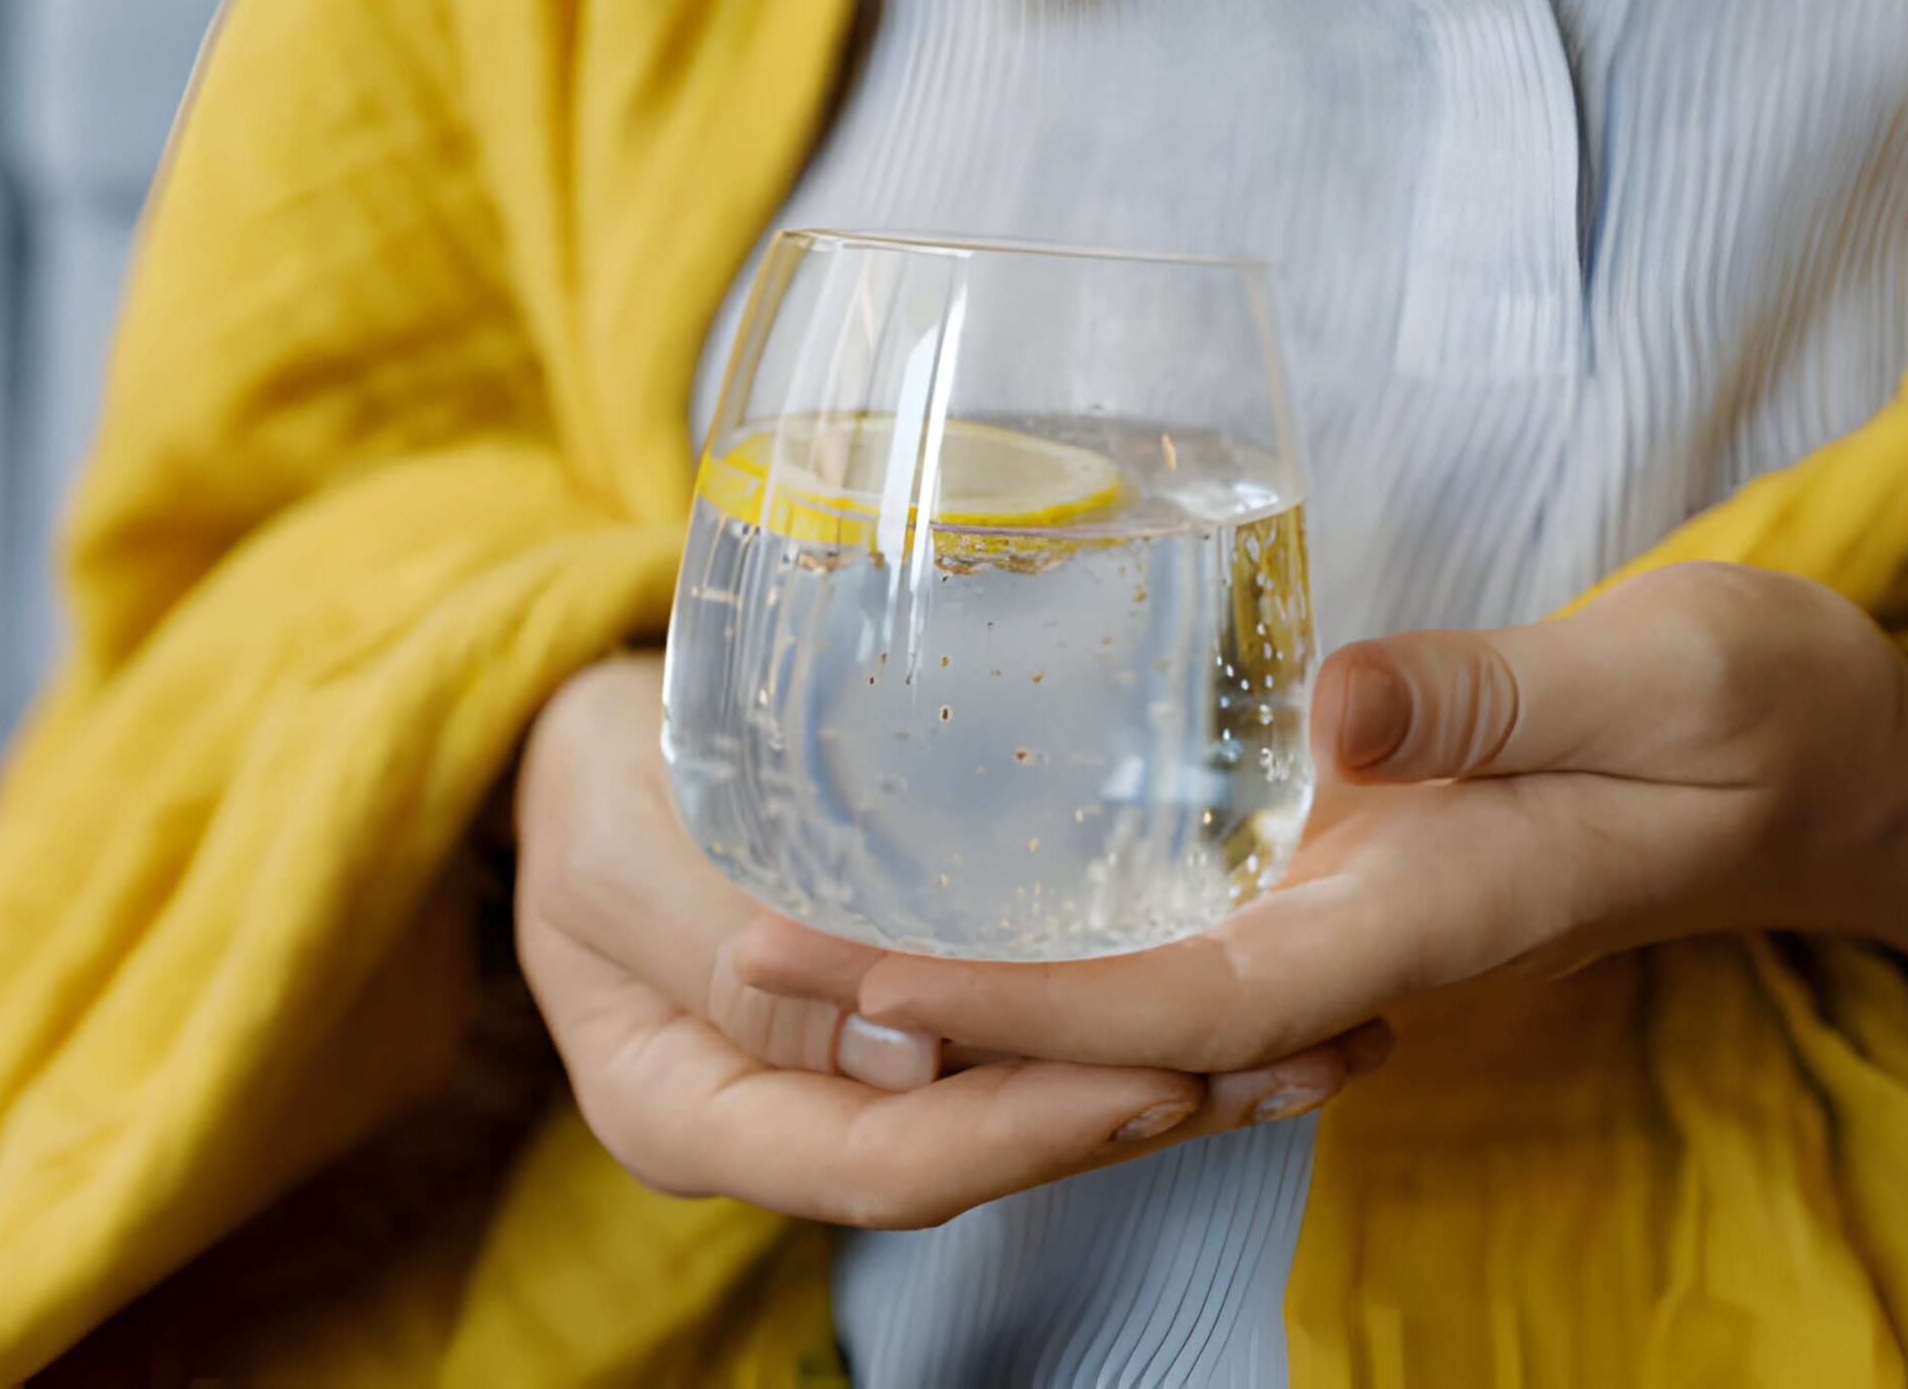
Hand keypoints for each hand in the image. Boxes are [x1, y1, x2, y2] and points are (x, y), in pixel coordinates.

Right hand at [513, 654, 1391, 1229]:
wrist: (572, 743)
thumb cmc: (580, 781)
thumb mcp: (623, 857)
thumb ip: (735, 960)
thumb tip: (911, 1056)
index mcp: (698, 1116)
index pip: (891, 1165)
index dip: (1031, 1133)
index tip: (1160, 1082)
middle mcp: (792, 1122)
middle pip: (987, 1148)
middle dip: (1146, 1115)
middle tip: (1306, 1065)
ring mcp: (850, 1076)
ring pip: (1027, 1099)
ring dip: (1180, 1078)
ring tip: (1335, 1046)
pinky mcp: (905, 1013)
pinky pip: (1029, 1033)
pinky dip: (1136, 1015)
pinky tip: (1252, 997)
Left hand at [733, 563, 1907, 1080]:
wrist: (1823, 772)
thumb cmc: (1763, 716)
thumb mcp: (1675, 680)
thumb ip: (1513, 699)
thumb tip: (1342, 710)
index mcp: (1421, 917)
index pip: (1180, 1000)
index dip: (1013, 1006)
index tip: (855, 981)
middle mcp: (1361, 944)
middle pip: (1120, 1020)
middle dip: (939, 1007)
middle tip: (743, 954)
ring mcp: (1349, 919)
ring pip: (1133, 991)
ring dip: (975, 981)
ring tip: (799, 939)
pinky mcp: (1347, 874)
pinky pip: (1178, 935)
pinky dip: (1059, 936)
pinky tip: (961, 894)